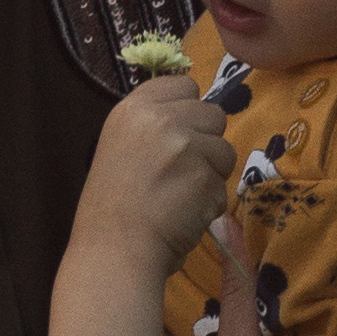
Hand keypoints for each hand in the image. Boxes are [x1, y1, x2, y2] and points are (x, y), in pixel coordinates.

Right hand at [41, 78, 231, 335]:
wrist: (114, 251)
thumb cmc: (112, 210)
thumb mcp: (120, 148)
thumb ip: (153, 127)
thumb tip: (192, 117)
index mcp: (133, 108)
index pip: (183, 84)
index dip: (187, 111)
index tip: (176, 136)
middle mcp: (160, 117)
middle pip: (212, 112)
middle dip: (205, 141)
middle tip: (180, 172)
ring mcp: (186, 144)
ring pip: (224, 148)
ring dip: (211, 172)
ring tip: (181, 196)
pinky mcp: (206, 173)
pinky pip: (224, 182)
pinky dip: (211, 200)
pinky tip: (185, 214)